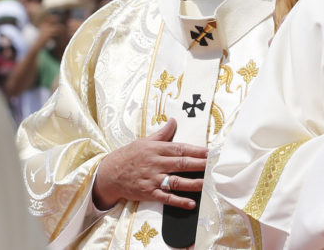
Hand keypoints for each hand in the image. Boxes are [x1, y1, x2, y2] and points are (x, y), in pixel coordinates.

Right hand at [92, 119, 206, 209]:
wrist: (109, 174)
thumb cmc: (128, 156)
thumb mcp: (144, 141)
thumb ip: (162, 134)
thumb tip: (174, 121)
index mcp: (156, 149)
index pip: (180, 149)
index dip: (196, 150)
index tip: (209, 152)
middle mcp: (156, 164)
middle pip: (181, 164)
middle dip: (199, 165)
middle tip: (214, 166)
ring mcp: (153, 179)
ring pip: (176, 181)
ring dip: (193, 183)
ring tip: (207, 184)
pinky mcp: (149, 193)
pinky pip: (166, 198)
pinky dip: (178, 201)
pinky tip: (191, 203)